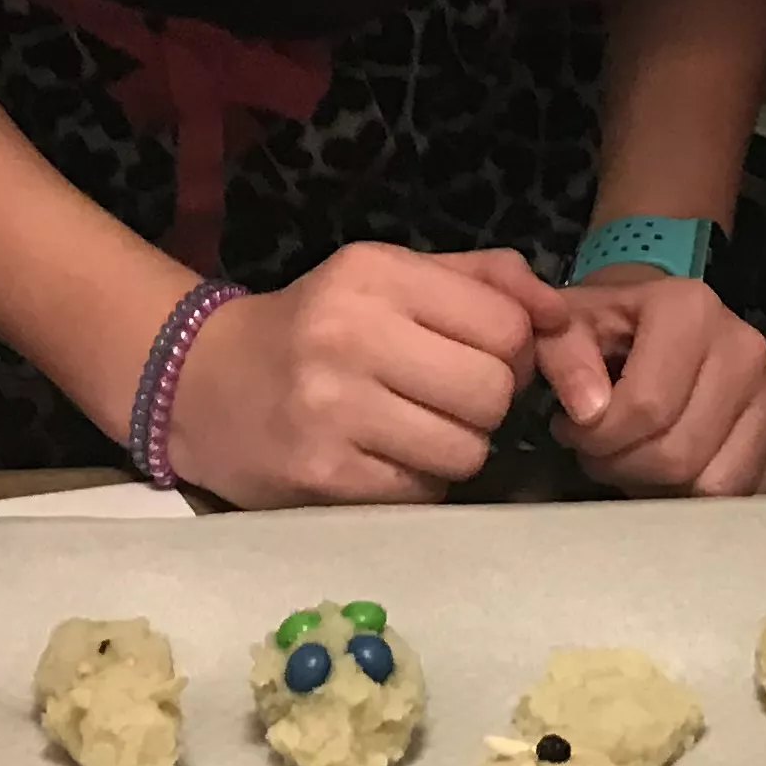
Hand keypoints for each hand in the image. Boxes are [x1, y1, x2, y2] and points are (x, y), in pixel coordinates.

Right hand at [166, 242, 551, 505]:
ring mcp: (334, 409)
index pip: (507, 325)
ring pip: (468, 450)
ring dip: (456, 449)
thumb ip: (486, 281)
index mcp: (375, 273)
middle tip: (447, 398)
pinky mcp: (323, 477)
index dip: (517, 351)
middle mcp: (352, 334)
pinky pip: (424, 492)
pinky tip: (381, 459)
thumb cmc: (317, 326)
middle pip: (494, 391)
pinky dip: (419, 482)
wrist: (201, 384)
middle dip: (486, 403)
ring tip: (412, 430)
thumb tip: (564, 316)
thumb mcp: (390, 277)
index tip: (486, 358)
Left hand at [549, 274, 765, 495]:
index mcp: (690, 310)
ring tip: (632, 459)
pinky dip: (695, 500)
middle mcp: (744, 349)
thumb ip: (564, 360)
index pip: (646, 406)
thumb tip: (588, 411)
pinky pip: (739, 498)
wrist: (661, 324)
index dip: (597, 436)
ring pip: (712, 486)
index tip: (572, 429)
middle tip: (598, 451)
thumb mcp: (569, 327)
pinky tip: (666, 473)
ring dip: (658, 490)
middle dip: (622, 467)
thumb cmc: (609, 327)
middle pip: (678, 455)